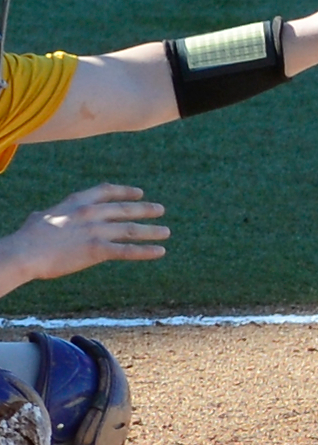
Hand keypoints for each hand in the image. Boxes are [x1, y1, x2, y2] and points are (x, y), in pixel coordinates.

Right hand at [0, 185, 167, 297]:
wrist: (24, 253)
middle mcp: (91, 213)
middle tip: (160, 209)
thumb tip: (44, 214)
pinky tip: (160, 252)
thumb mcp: (41, 216)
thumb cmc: (26, 238)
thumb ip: (53, 214)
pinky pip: (127, 250)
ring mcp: (96, 230)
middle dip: (144, 209)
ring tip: (166, 232)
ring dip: (151, 231)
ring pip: (131, 229)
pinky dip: (146, 251)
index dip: (124, 191)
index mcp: (77, 202)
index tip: (139, 192)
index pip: (106, 191)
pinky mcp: (97, 250)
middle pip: (125, 209)